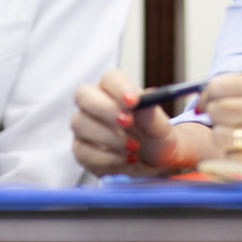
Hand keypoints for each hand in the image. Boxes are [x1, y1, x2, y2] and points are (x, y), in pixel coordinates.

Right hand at [70, 69, 200, 176]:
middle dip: (105, 109)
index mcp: (115, 90)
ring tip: (134, 147)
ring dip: (110, 137)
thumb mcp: (161, 128)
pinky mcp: (81, 151)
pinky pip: (84, 152)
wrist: (153, 163)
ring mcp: (84, 127)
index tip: (134, 101)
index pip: (110, 78)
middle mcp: (94, 104)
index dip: (119, 88)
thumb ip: (152, 115)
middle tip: (128, 122)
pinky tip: (127, 159)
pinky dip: (109, 158)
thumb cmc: (155, 137)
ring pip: (80, 124)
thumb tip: (146, 98)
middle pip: (83, 95)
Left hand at [198, 73, 241, 172]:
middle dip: (216, 116)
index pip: (219, 85)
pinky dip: (235, 158)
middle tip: (227, 122)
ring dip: (224, 138)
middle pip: (217, 110)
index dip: (209, 95)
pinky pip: (236, 160)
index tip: (208, 102)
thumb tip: (213, 97)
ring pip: (221, 136)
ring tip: (240, 139)